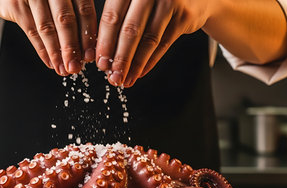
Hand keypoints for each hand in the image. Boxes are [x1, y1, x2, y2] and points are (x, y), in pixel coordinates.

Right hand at [0, 0, 97, 74]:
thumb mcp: (62, 1)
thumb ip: (75, 17)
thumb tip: (88, 50)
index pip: (83, 9)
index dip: (88, 34)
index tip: (90, 55)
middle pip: (65, 20)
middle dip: (71, 48)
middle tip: (75, 67)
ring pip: (47, 28)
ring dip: (56, 53)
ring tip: (63, 69)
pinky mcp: (15, 4)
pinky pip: (31, 31)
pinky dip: (42, 50)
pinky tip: (51, 62)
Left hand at [96, 0, 211, 86]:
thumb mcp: (134, 1)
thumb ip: (118, 19)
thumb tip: (103, 55)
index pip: (113, 16)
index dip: (105, 42)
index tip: (100, 63)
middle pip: (130, 30)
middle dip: (120, 58)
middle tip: (113, 78)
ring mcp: (170, 1)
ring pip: (149, 39)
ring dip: (135, 64)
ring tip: (126, 80)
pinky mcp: (185, 16)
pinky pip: (164, 43)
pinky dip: (150, 61)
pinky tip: (139, 73)